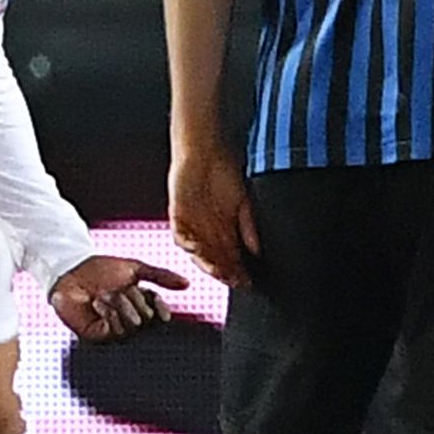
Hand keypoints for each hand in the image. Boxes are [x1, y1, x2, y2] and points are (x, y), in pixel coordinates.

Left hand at [51, 253, 188, 341]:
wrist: (71, 270)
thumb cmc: (100, 269)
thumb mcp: (134, 269)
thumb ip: (160, 276)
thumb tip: (187, 283)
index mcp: (141, 305)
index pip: (159, 313)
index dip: (161, 309)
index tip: (157, 301)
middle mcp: (130, 319)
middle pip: (147, 318)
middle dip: (134, 300)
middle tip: (119, 290)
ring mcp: (115, 329)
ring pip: (134, 326)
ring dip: (121, 306)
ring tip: (105, 295)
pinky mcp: (99, 336)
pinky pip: (116, 332)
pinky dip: (110, 316)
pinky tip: (98, 304)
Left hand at [169, 145, 258, 289]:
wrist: (204, 151)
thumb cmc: (223, 173)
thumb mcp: (242, 203)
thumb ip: (248, 227)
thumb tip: (256, 250)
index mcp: (222, 230)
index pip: (229, 257)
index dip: (237, 270)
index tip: (246, 281)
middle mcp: (206, 231)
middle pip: (214, 259)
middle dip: (223, 272)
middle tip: (232, 280)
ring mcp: (191, 224)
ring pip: (196, 252)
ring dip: (206, 262)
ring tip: (216, 270)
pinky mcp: (177, 214)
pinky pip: (179, 234)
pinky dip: (187, 243)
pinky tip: (196, 248)